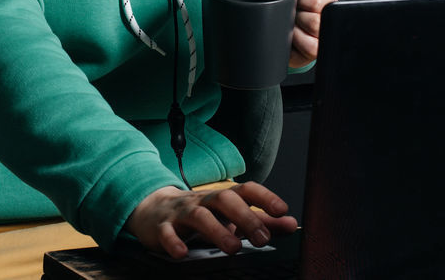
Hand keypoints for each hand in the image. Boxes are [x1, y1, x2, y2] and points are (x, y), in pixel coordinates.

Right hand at [125, 181, 297, 258]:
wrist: (154, 210)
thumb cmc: (199, 213)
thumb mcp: (229, 215)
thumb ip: (260, 219)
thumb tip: (290, 223)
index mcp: (222, 197)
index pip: (246, 190)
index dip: (265, 197)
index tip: (282, 210)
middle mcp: (204, 201)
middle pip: (224, 200)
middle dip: (245, 217)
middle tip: (262, 238)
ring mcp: (182, 212)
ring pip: (199, 216)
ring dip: (217, 230)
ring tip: (233, 248)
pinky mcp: (162, 227)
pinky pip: (167, 233)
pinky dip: (175, 242)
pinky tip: (183, 253)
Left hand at [286, 0, 336, 68]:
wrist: (275, 5)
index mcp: (329, 8)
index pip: (321, 4)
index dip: (306, 0)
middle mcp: (326, 28)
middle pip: (315, 24)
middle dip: (298, 14)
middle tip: (294, 11)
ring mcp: (316, 44)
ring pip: (312, 46)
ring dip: (295, 32)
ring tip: (290, 24)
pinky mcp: (303, 58)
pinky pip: (300, 57)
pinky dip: (292, 46)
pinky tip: (288, 37)